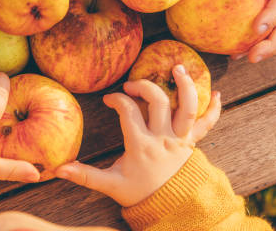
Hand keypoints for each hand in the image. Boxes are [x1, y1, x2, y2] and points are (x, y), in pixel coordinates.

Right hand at [56, 65, 220, 206]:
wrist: (169, 208)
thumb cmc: (138, 193)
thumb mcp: (109, 184)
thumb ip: (84, 175)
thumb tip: (57, 169)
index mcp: (141, 145)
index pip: (128, 112)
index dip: (117, 100)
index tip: (109, 99)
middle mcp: (163, 138)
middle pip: (158, 101)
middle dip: (144, 86)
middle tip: (132, 84)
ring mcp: (180, 139)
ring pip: (187, 107)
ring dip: (185, 86)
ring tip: (177, 68)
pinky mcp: (192, 142)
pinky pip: (207, 124)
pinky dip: (214, 110)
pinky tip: (218, 94)